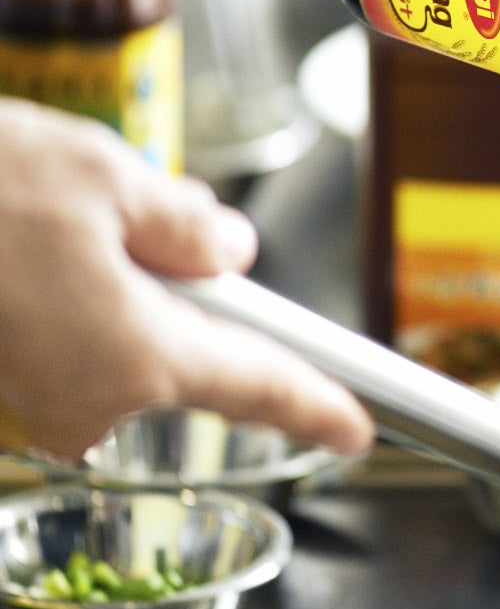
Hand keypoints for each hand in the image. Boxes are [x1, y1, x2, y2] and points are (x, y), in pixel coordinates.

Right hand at [0, 98, 374, 459]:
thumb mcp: (106, 178)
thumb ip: (186, 225)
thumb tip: (226, 251)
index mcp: (137, 355)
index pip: (257, 384)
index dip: (315, 404)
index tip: (356, 430)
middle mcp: (83, 401)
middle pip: (177, 350)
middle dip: (176, 287)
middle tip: (134, 216)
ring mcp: (25, 405)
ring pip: (111, 342)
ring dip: (109, 286)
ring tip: (50, 221)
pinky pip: (57, 344)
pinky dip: (60, 298)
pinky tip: (25, 246)